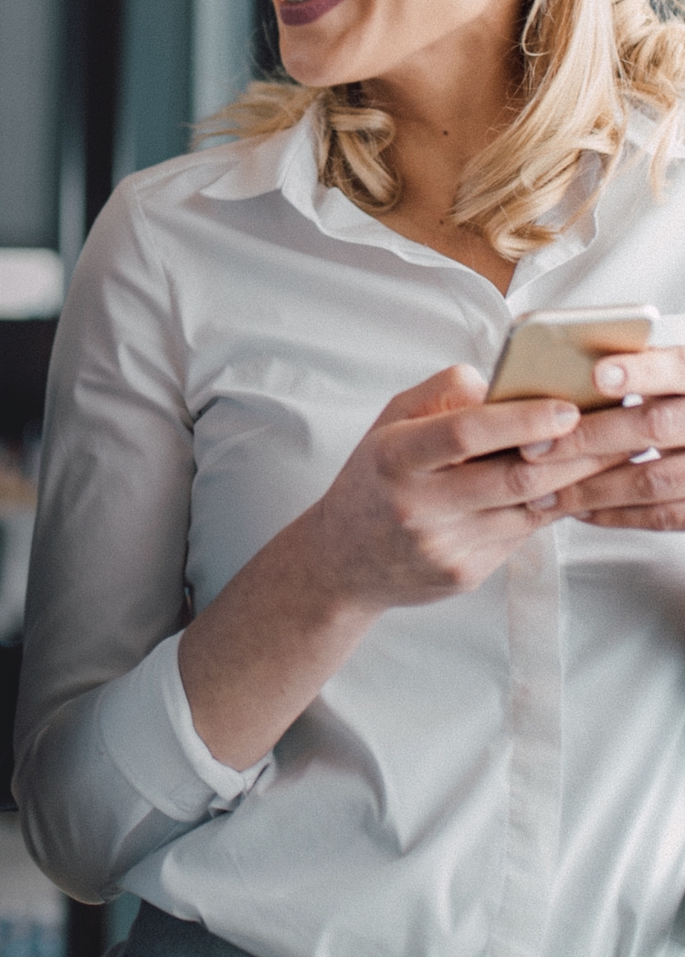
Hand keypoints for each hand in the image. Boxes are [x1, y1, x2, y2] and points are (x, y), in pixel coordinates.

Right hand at [292, 365, 608, 613]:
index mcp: (394, 457)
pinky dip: (547, 509)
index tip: (567, 407)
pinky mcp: (463, 574)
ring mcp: (442, 545)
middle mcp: (416, 505)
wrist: (341, 560)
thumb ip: (440, 394)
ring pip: (528, 509)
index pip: (465, 433)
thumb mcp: (388, 424)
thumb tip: (501, 382)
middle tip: (615, 430)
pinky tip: (565, 490)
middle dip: (575, 452)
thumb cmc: (372, 481)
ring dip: (575, 482)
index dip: (522, 419)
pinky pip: (520, 535)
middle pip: (514, 477)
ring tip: (608, 456)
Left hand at [523, 346, 684, 528]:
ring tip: (540, 492)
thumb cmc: (684, 404)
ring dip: (590, 488)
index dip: (641, 372)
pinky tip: (578, 509)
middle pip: (655, 426)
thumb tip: (572, 364)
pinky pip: (663, 515)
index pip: (678, 369)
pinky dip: (615, 514)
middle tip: (534, 448)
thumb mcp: (676, 378)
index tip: (597, 375)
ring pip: (653, 480)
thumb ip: (642, 368)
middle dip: (588, 438)